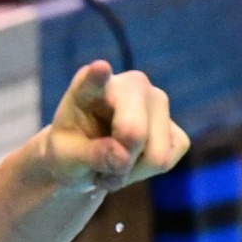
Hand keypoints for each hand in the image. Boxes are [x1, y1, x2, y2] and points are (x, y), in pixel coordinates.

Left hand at [39, 61, 189, 191]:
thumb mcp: (65, 159)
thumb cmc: (69, 152)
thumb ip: (89, 155)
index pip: (95, 78)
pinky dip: (144, 173)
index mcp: (91, 86)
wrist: (85, 159)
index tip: (98, 69)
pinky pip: (166, 161)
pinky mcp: (176, 127)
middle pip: (135, 133)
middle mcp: (132, 84)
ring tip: (111, 166)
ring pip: (155, 155)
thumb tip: (123, 157)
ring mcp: (159, 102)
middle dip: (119, 162)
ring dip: (130, 171)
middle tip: (100, 170)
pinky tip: (130, 164)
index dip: (98, 75)